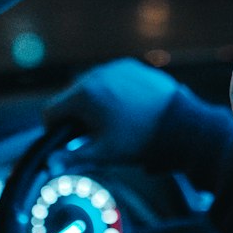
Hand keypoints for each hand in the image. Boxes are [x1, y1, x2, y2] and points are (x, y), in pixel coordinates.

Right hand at [44, 58, 180, 163]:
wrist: (181, 125)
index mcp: (84, 94)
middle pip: (71, 97)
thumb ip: (73, 158)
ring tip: (112, 121)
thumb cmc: (141, 139)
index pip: (51, 111)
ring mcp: (115, 68)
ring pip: (92, 86)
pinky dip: (113, 92)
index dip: (54, 130)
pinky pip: (112, 78)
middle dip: (76, 116)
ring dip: (94, 102)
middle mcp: (96, 74)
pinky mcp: (131, 67)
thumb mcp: (104, 153)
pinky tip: (127, 108)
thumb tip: (51, 166)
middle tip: (93, 134)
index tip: (67, 141)